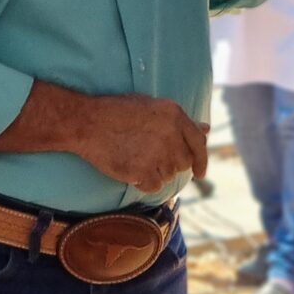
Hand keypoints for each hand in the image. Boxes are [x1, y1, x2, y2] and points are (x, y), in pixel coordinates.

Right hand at [69, 93, 208, 192]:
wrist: (88, 122)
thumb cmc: (118, 112)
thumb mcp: (152, 107)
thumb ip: (180, 122)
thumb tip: (205, 130)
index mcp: (174, 114)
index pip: (199, 142)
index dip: (202, 160)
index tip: (201, 173)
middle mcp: (170, 133)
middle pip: (184, 163)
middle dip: (172, 164)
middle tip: (152, 158)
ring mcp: (157, 152)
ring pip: (169, 176)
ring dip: (156, 173)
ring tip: (136, 157)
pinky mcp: (143, 170)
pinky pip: (154, 186)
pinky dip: (145, 183)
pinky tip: (132, 169)